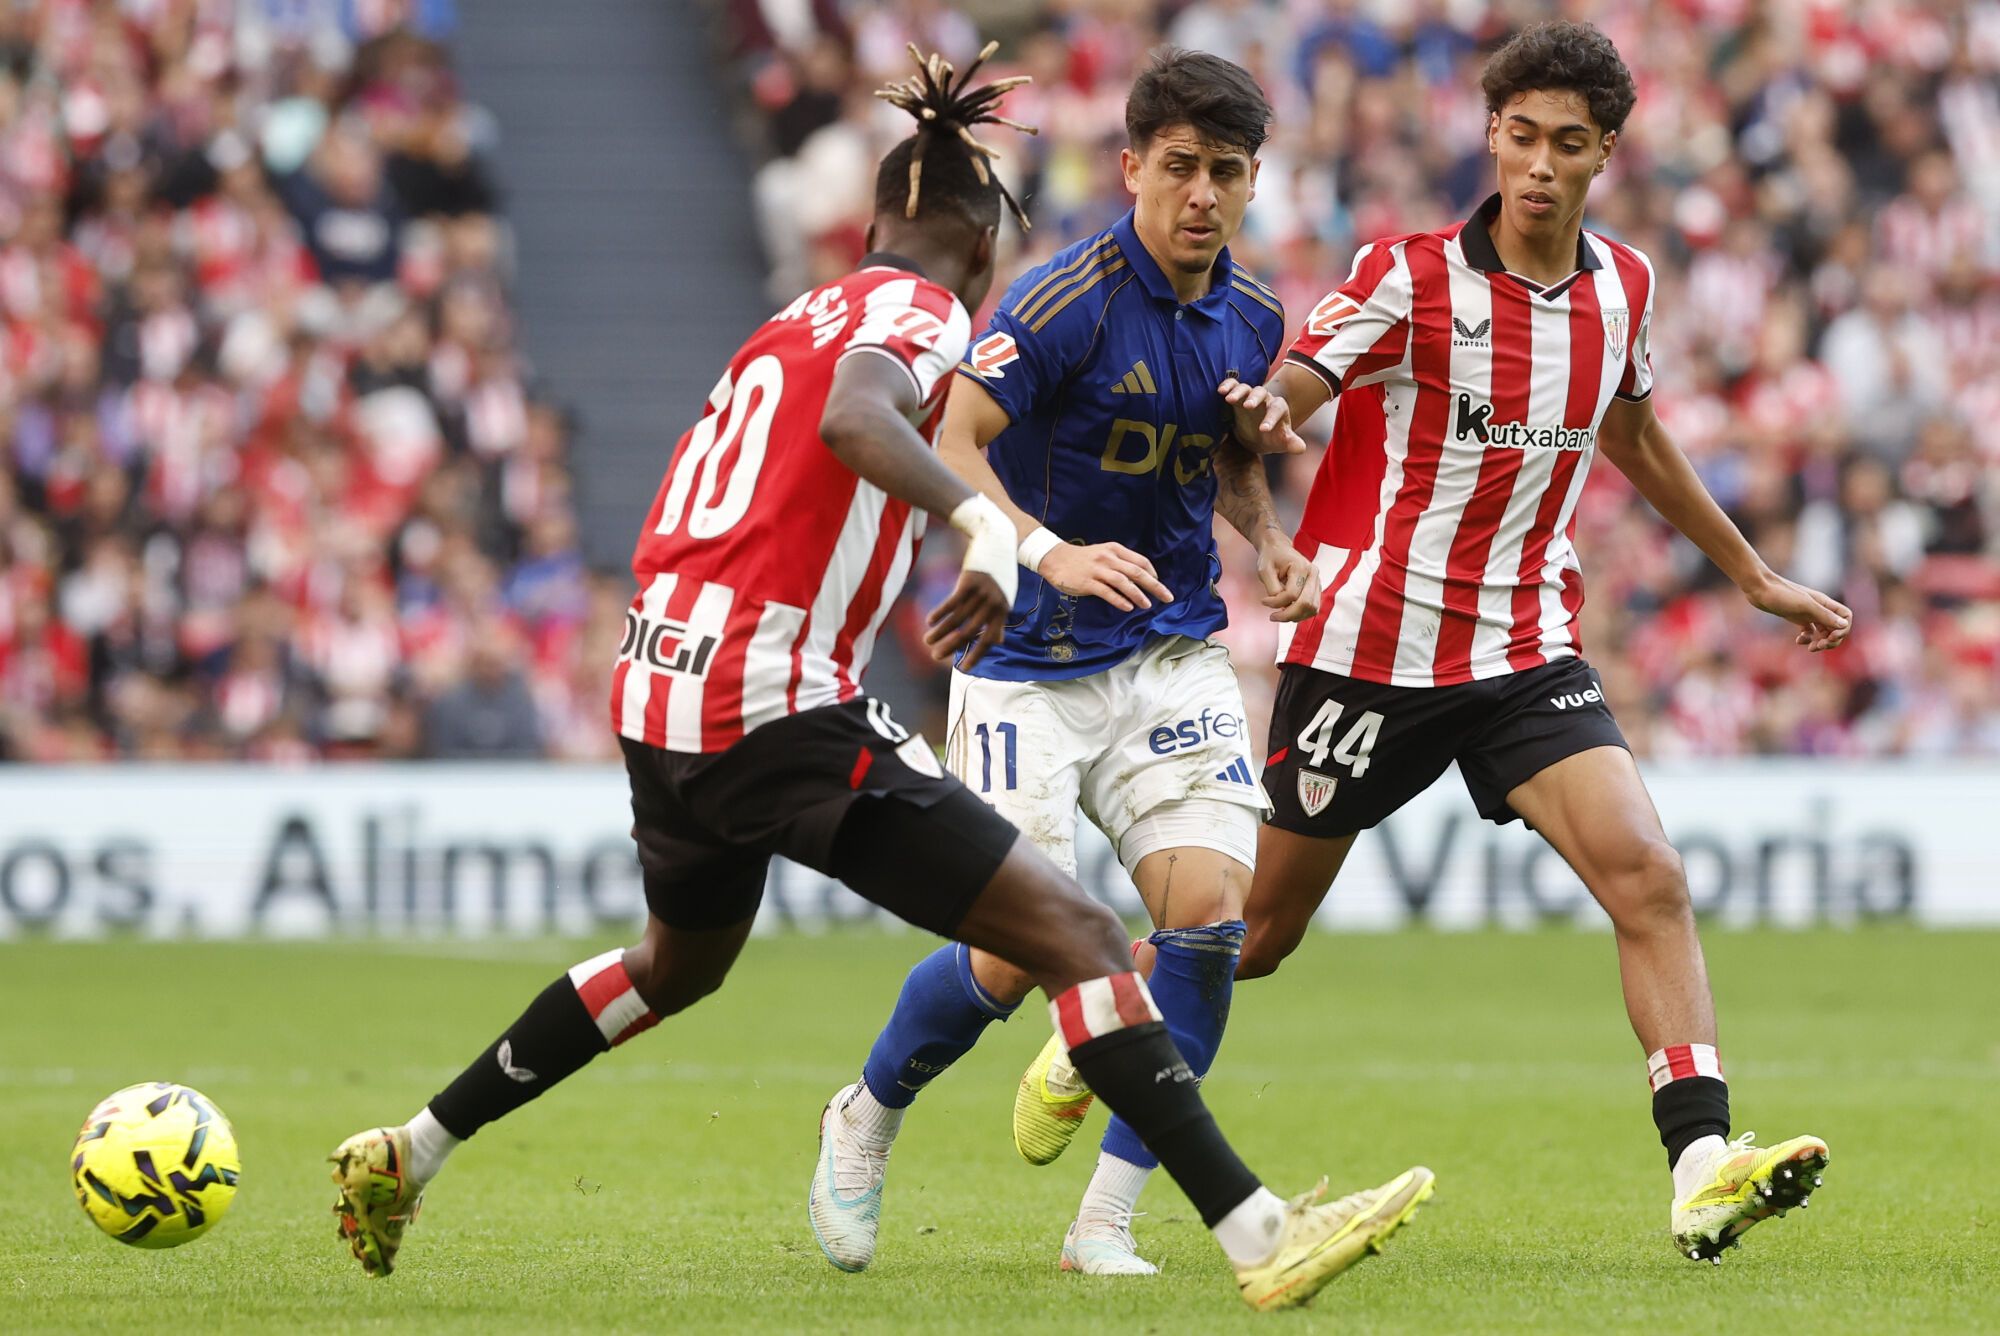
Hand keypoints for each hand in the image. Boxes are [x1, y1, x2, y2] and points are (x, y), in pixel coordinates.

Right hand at [924, 570, 1009, 668]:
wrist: (998, 542)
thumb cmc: (1000, 574)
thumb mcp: (1005, 596)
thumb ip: (999, 619)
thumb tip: (998, 642)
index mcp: (1002, 611)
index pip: (989, 639)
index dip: (976, 655)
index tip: (964, 668)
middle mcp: (992, 604)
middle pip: (969, 631)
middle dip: (951, 646)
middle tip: (936, 657)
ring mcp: (981, 592)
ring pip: (957, 618)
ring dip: (940, 632)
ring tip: (927, 641)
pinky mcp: (969, 581)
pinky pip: (952, 602)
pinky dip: (940, 613)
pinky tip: (929, 621)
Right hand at [1038, 541, 1172, 611]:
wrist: (1055, 558)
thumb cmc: (1082, 558)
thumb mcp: (1103, 553)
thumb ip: (1119, 563)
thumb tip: (1138, 578)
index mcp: (1115, 550)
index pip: (1141, 561)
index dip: (1153, 574)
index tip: (1158, 584)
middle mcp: (1109, 558)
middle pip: (1137, 572)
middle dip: (1155, 586)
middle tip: (1167, 597)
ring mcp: (1098, 570)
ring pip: (1124, 582)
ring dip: (1138, 594)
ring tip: (1147, 605)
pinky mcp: (1088, 582)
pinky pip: (1107, 592)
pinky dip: (1119, 600)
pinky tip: (1128, 607)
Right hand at [1219, 377, 1305, 454]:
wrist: (1258, 435)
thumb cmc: (1272, 438)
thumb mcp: (1281, 442)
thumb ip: (1290, 442)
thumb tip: (1301, 448)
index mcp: (1278, 408)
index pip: (1277, 409)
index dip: (1271, 418)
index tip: (1263, 429)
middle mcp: (1265, 399)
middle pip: (1261, 393)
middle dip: (1255, 399)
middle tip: (1247, 406)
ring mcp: (1250, 396)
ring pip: (1246, 388)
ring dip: (1238, 392)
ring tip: (1229, 399)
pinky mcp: (1237, 396)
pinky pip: (1233, 386)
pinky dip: (1227, 386)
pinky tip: (1220, 391)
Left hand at [1256, 534, 1319, 621]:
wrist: (1278, 548)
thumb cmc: (1270, 557)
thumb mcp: (1264, 571)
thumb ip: (1272, 589)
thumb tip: (1280, 606)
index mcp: (1301, 567)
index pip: (1291, 594)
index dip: (1276, 603)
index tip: (1263, 601)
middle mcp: (1313, 574)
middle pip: (1306, 604)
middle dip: (1288, 615)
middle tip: (1273, 617)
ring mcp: (1317, 582)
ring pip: (1312, 608)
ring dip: (1295, 616)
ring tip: (1280, 614)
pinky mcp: (1316, 589)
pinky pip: (1313, 607)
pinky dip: (1301, 614)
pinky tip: (1288, 611)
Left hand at [1744, 573, 1852, 651]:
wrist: (1759, 589)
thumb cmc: (1781, 594)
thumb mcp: (1805, 606)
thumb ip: (1824, 615)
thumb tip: (1843, 625)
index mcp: (1824, 603)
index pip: (1845, 617)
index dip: (1843, 629)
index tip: (1831, 637)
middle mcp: (1818, 608)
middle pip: (1835, 627)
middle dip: (1831, 640)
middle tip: (1820, 646)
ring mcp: (1807, 613)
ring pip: (1822, 631)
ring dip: (1820, 642)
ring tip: (1810, 648)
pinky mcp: (1796, 617)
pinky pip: (1808, 631)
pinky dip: (1807, 638)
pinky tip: (1798, 641)